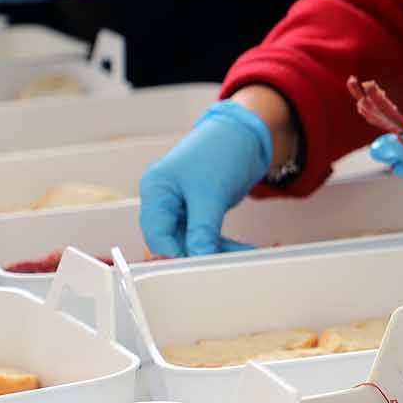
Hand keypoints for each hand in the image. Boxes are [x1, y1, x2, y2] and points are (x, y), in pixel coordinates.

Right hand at [138, 101, 271, 256]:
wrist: (246, 134)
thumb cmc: (220, 150)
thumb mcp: (210, 192)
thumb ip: (202, 228)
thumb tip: (198, 256)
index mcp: (156, 190)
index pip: (156, 234)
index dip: (174, 253)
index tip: (197, 267)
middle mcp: (165, 200)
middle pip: (173, 241)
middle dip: (198, 255)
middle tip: (223, 268)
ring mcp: (182, 207)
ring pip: (194, 241)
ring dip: (217, 252)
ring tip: (243, 258)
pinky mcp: (200, 211)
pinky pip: (208, 235)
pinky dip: (224, 244)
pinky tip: (243, 251)